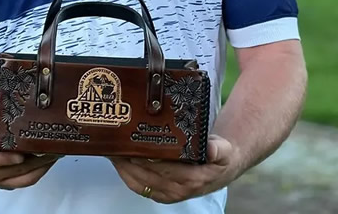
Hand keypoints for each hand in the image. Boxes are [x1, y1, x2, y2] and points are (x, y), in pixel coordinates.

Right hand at [0, 109, 59, 189]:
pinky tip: (49, 158)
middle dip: (35, 160)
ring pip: (24, 178)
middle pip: (14, 171)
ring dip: (42, 166)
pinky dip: (40, 170)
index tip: (22, 153)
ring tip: (56, 151)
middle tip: (52, 146)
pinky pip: (26, 179)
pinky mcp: (6, 180)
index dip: (8, 158)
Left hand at [110, 134, 237, 203]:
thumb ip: (218, 149)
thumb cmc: (220, 156)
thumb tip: (211, 149)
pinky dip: (127, 175)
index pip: (165, 168)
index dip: (147, 157)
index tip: (134, 144)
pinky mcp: (163, 194)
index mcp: (193, 179)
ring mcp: (169, 194)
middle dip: (130, 161)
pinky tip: (119, 162)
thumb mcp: (224, 150)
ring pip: (140, 183)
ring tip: (113, 151)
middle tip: (116, 144)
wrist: (222, 168)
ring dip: (124, 168)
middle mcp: (179, 190)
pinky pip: (140, 187)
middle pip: (147, 176)